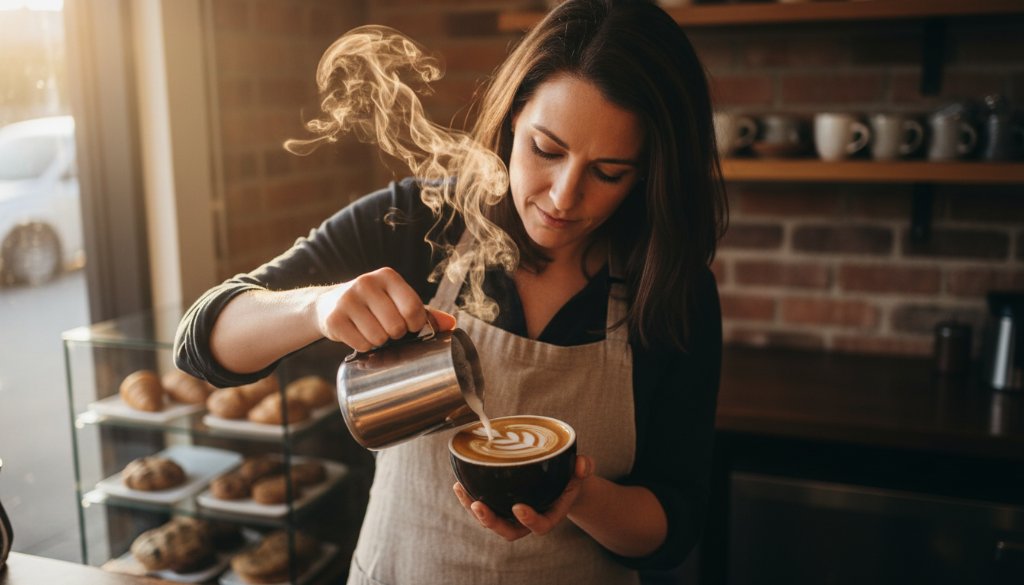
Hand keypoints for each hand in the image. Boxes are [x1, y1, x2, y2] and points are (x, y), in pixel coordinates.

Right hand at [314, 267, 455, 351]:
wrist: (329, 304)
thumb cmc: (372, 305)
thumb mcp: (396, 301)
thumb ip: (423, 311)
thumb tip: (451, 324)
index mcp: (387, 276)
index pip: (413, 307)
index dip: (416, 325)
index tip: (411, 327)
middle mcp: (366, 283)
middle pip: (396, 326)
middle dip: (396, 335)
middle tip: (388, 329)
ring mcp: (348, 300)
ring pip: (378, 338)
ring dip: (379, 342)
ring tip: (372, 331)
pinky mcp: (334, 319)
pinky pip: (361, 345)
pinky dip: (364, 347)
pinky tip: (358, 335)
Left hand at [452, 455, 593, 540]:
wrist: (561, 480)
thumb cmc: (570, 476)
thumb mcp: (581, 471)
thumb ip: (584, 467)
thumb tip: (583, 465)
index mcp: (549, 514)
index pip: (540, 526)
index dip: (529, 520)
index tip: (519, 507)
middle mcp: (528, 519)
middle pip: (508, 531)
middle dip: (492, 521)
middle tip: (479, 506)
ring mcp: (512, 514)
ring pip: (491, 521)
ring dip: (474, 510)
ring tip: (462, 491)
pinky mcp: (500, 505)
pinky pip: (483, 507)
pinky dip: (469, 498)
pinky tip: (459, 484)